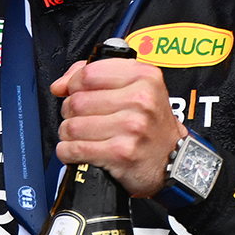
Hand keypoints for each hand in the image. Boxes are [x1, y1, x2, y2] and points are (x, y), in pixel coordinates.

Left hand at [49, 57, 184, 197]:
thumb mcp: (136, 88)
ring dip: (68, 134)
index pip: (88, 73)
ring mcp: (132, 127)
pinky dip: (68, 152)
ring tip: (82, 136)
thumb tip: (59, 85)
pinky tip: (78, 151)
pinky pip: (74, 149)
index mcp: (144, 77)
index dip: (73, 84)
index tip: (74, 92)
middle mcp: (140, 100)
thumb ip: (96, 75)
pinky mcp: (122, 153)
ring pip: (72, 126)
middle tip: (83, 119)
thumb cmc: (151, 124)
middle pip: (76, 101)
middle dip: (70, 112)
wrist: (174, 160)